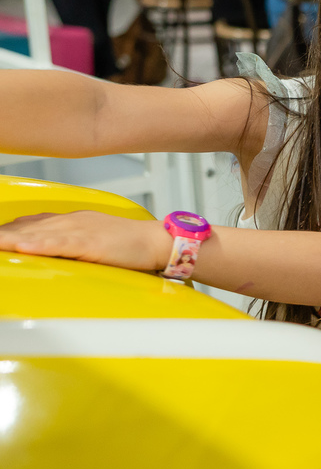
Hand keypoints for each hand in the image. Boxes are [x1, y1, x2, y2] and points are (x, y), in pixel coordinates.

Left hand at [0, 211, 170, 270]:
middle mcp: (71, 221)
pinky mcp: (90, 243)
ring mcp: (80, 230)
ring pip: (36, 234)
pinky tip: (21, 247)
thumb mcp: (95, 237)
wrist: (158, 241)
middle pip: (26, 227)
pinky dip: (39, 245)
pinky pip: (59, 244)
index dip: (8, 231)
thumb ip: (71, 240)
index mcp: (72, 220)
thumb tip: (49, 248)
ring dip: (9, 239)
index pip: (30, 223)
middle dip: (3, 235)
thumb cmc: (131, 244)